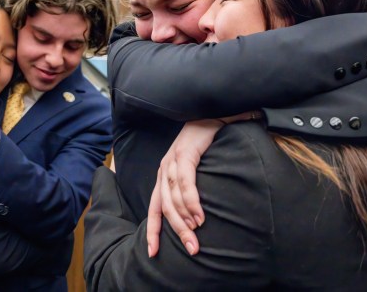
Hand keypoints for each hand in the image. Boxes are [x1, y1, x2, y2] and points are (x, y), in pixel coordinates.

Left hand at [146, 119, 223, 257]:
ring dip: (185, 219)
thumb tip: (198, 219)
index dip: (153, 231)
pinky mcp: (185, 153)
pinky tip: (199, 215)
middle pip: (164, 208)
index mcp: (164, 176)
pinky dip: (191, 201)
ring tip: (197, 235)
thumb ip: (191, 190)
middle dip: (176, 231)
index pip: (154, 208)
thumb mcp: (195, 170)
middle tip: (191, 249)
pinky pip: (185, 182)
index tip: (153, 253)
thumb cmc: (206, 144)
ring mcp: (172, 161)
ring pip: (173, 198)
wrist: (213, 113)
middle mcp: (164, 169)